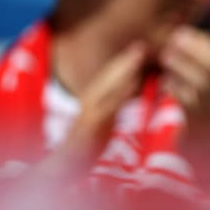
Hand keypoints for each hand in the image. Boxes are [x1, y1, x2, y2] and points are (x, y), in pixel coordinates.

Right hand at [55, 41, 149, 161]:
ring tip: (138, 59)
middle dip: (126, 60)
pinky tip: (131, 86)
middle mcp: (89, 100)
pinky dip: (119, 95)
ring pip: (107, 87)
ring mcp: (89, 111)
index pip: (110, 76)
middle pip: (109, 76)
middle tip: (143, 45)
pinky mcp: (91, 124)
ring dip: (123, 71)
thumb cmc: (87, 143)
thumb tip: (133, 89)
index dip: (125, 61)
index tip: (142, 48)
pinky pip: (108, 107)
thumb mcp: (104, 120)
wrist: (66, 164)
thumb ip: (115, 104)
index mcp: (93, 98)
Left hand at [159, 26, 209, 143]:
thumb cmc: (199, 100)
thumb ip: (198, 56)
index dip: (200, 41)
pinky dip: (175, 89)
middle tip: (171, 41)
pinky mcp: (197, 118)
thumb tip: (188, 29)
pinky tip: (164, 82)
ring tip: (165, 58)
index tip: (180, 32)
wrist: (203, 138)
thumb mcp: (205, 78)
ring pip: (201, 83)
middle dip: (192, 50)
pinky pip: (187, 101)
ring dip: (182, 67)